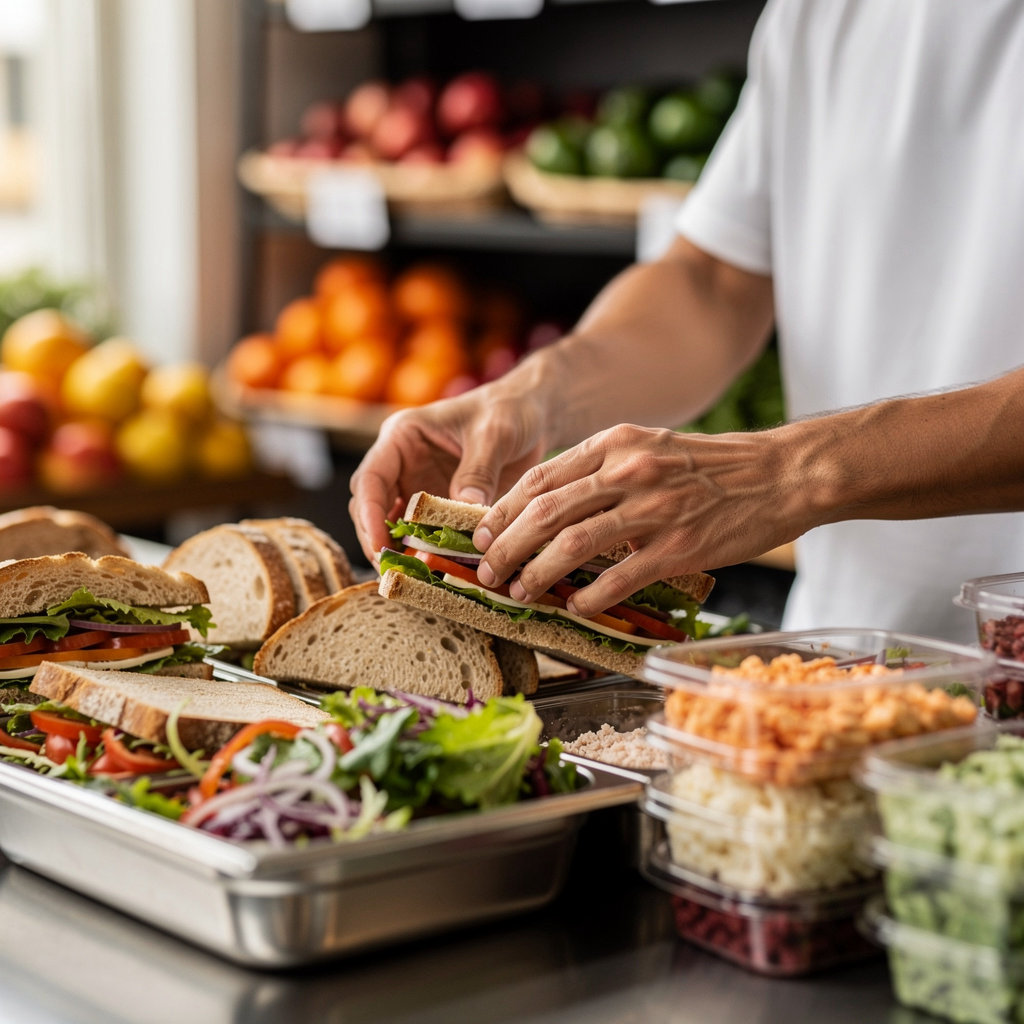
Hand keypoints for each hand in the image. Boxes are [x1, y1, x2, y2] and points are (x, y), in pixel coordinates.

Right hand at [349, 381, 551, 565]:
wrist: (530, 415)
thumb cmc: (508, 411)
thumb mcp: (495, 434)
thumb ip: (478, 470)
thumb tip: (465, 509)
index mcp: (403, 436)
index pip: (371, 477)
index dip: (370, 513)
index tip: (380, 543)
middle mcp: (402, 463)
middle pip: (372, 506)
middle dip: (377, 539)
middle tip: (394, 571)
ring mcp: (418, 486)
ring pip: (393, 525)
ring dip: (398, 551)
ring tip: (411, 578)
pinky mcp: (437, 506)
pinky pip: (424, 534)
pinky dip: (426, 553)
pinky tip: (435, 573)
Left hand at [473, 423, 801, 615]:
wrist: (780, 473)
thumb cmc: (711, 466)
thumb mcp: (650, 447)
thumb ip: (603, 469)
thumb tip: (553, 507)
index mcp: (615, 444)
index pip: (540, 478)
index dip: (502, 510)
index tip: (481, 534)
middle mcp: (627, 471)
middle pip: (544, 512)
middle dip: (505, 547)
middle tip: (486, 572)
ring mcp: (653, 509)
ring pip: (572, 545)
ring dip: (536, 575)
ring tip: (518, 592)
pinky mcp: (679, 548)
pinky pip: (619, 577)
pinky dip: (589, 596)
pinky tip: (574, 608)